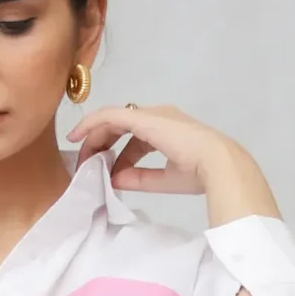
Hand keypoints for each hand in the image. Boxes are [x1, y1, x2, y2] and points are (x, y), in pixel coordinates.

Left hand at [68, 103, 278, 220]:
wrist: (216, 162)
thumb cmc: (199, 172)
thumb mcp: (164, 179)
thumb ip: (139, 178)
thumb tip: (114, 180)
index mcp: (167, 130)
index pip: (134, 138)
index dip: (116, 153)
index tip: (104, 170)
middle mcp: (158, 117)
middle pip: (120, 125)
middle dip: (100, 143)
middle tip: (86, 164)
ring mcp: (150, 114)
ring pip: (112, 119)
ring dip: (94, 137)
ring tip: (81, 156)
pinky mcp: (143, 117)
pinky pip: (110, 115)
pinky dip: (92, 124)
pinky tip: (78, 137)